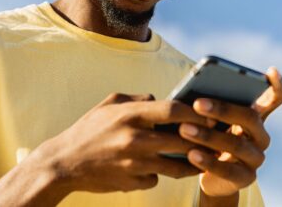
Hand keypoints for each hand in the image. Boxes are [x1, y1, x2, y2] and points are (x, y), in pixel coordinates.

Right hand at [42, 93, 209, 193]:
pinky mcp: (131, 183)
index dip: (196, 111)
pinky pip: (156, 179)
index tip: (210, 112)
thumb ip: (139, 98)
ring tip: (204, 156)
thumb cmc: (90, 127)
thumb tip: (162, 99)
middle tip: (217, 136)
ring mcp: (134, 164)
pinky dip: (161, 173)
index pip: (173, 110)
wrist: (64, 163)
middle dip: (203, 138)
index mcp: (131, 114)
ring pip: (176, 166)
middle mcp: (135, 139)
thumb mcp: (111, 103)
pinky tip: (162, 168)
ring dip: (192, 162)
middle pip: (182, 140)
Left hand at [178, 67, 281, 197]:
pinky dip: (208, 161)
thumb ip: (209, 106)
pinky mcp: (246, 179)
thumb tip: (192, 94)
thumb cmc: (208, 137)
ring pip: (236, 144)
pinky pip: (228, 170)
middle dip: (222, 109)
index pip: (274, 99)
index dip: (276, 85)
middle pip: (249, 117)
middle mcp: (261, 135)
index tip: (271, 70)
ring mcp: (256, 158)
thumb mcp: (210, 120)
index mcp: (255, 116)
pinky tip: (191, 154)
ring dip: (208, 136)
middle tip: (197, 103)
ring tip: (184, 129)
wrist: (209, 174)